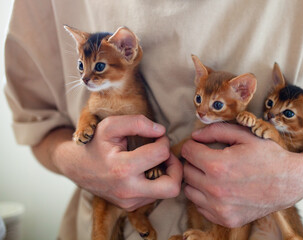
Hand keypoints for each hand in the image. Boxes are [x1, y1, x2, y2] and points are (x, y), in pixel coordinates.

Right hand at [55, 115, 182, 210]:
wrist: (76, 167)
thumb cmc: (95, 144)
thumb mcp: (110, 125)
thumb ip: (137, 122)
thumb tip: (161, 131)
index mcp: (123, 168)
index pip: (161, 153)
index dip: (164, 140)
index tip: (157, 137)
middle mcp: (128, 190)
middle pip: (172, 187)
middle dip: (176, 168)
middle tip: (167, 156)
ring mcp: (129, 202)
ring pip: (166, 192)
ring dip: (167, 174)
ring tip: (155, 160)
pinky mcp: (130, 206)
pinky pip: (155, 196)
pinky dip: (156, 182)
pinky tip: (146, 170)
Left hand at [182, 123, 302, 227]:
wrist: (291, 182)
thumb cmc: (268, 156)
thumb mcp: (245, 135)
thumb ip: (216, 131)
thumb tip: (194, 135)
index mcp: (218, 166)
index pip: (188, 152)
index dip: (193, 145)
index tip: (200, 145)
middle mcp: (216, 190)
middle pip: (186, 171)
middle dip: (194, 162)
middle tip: (207, 158)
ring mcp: (220, 208)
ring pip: (190, 190)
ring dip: (197, 180)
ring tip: (213, 174)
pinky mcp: (226, 219)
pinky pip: (200, 207)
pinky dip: (205, 197)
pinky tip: (220, 189)